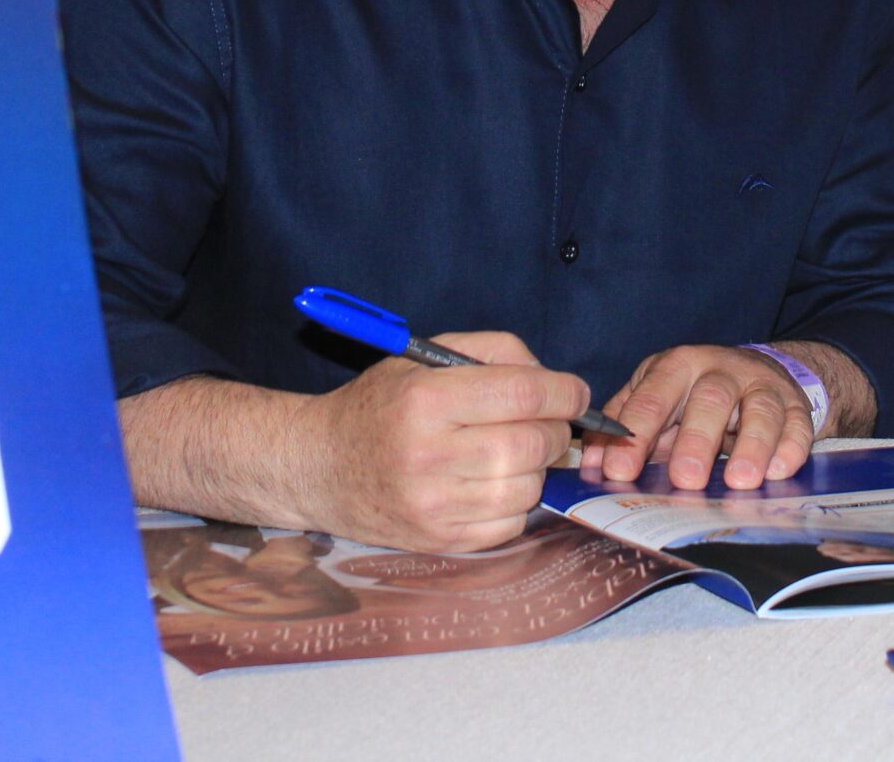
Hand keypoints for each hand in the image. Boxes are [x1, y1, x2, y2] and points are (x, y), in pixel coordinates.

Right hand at [291, 330, 589, 553]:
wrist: (318, 467)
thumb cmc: (378, 406)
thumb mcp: (422, 358)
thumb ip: (493, 352)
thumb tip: (553, 379)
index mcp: (425, 400)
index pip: (522, 394)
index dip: (564, 392)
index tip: (575, 392)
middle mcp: (429, 455)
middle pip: (533, 443)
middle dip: (555, 429)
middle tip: (549, 421)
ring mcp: (434, 505)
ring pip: (528, 487)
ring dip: (535, 467)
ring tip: (513, 450)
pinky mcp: (439, 540)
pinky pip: (510, 523)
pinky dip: (515, 501)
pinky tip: (493, 482)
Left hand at [581, 345, 814, 490]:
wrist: (755, 372)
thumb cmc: (693, 393)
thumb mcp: (656, 397)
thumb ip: (625, 428)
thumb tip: (593, 466)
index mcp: (677, 366)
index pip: (652, 397)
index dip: (634, 434)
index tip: (618, 472)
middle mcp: (721, 369)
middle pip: (710, 399)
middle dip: (696, 440)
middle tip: (685, 480)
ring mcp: (761, 385)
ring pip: (760, 408)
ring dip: (752, 445)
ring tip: (740, 481)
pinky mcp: (795, 404)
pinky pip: (798, 424)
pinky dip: (790, 448)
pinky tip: (779, 472)